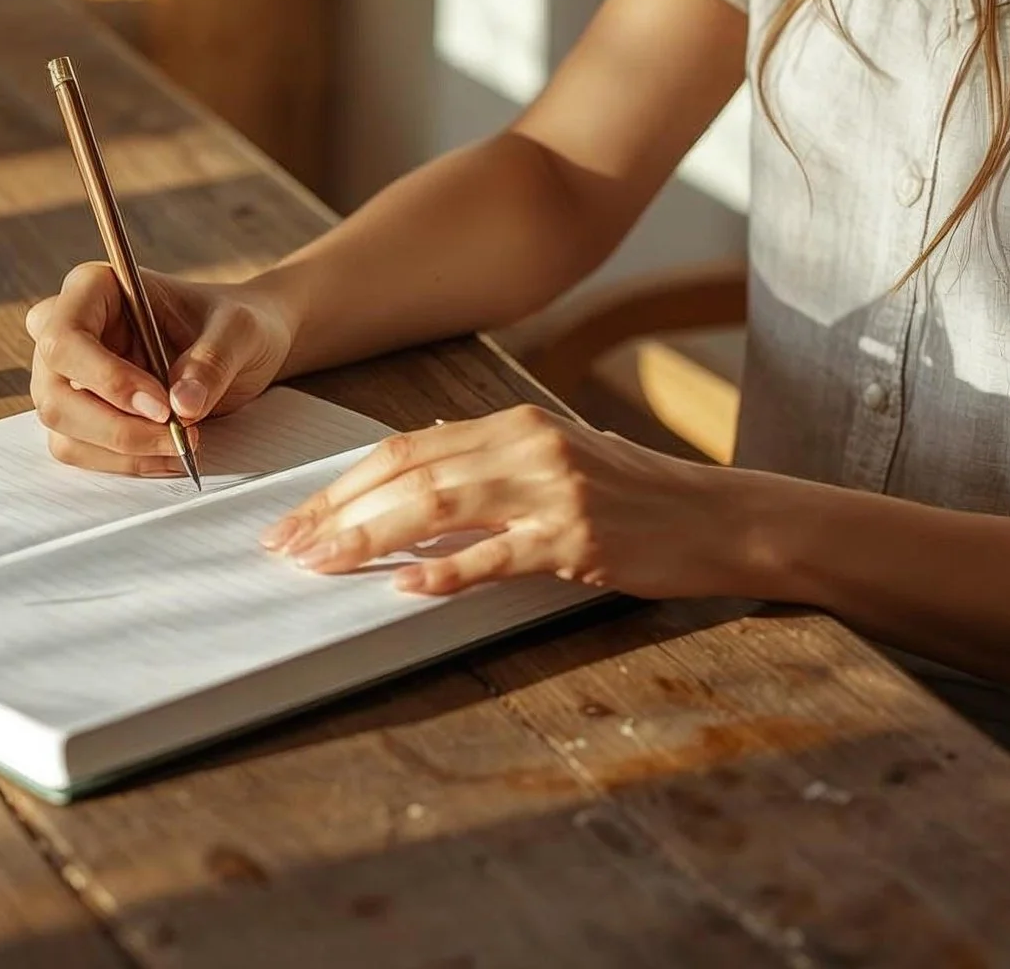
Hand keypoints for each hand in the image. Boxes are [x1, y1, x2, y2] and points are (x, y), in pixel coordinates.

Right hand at [25, 264, 295, 475]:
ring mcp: (66, 375)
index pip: (64, 337)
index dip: (106, 379)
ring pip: (62, 428)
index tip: (162, 407)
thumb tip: (181, 406)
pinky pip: (80, 449)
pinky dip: (124, 462)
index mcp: (94, 288)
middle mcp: (68, 330)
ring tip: (182, 443)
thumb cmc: (231, 323)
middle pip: (54, 393)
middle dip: (116, 427)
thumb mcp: (237, 330)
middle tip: (179, 435)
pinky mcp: (80, 412)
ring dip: (123, 450)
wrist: (239, 346)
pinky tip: (167, 453)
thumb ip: (211, 360)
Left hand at [258, 406, 747, 597]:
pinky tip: (403, 585)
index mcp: (514, 424)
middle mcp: (526, 446)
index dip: (343, 483)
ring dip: (368, 536)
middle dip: (336, 510)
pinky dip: (445, 570)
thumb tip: (426, 435)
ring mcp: (553, 491)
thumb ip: (492, 450)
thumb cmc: (638, 494)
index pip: (405, 448)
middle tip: (286, 545)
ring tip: (321, 563)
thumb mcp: (561, 454)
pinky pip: (497, 556)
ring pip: (437, 505)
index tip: (296, 516)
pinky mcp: (578, 539)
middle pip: (408, 472)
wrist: (723, 518)